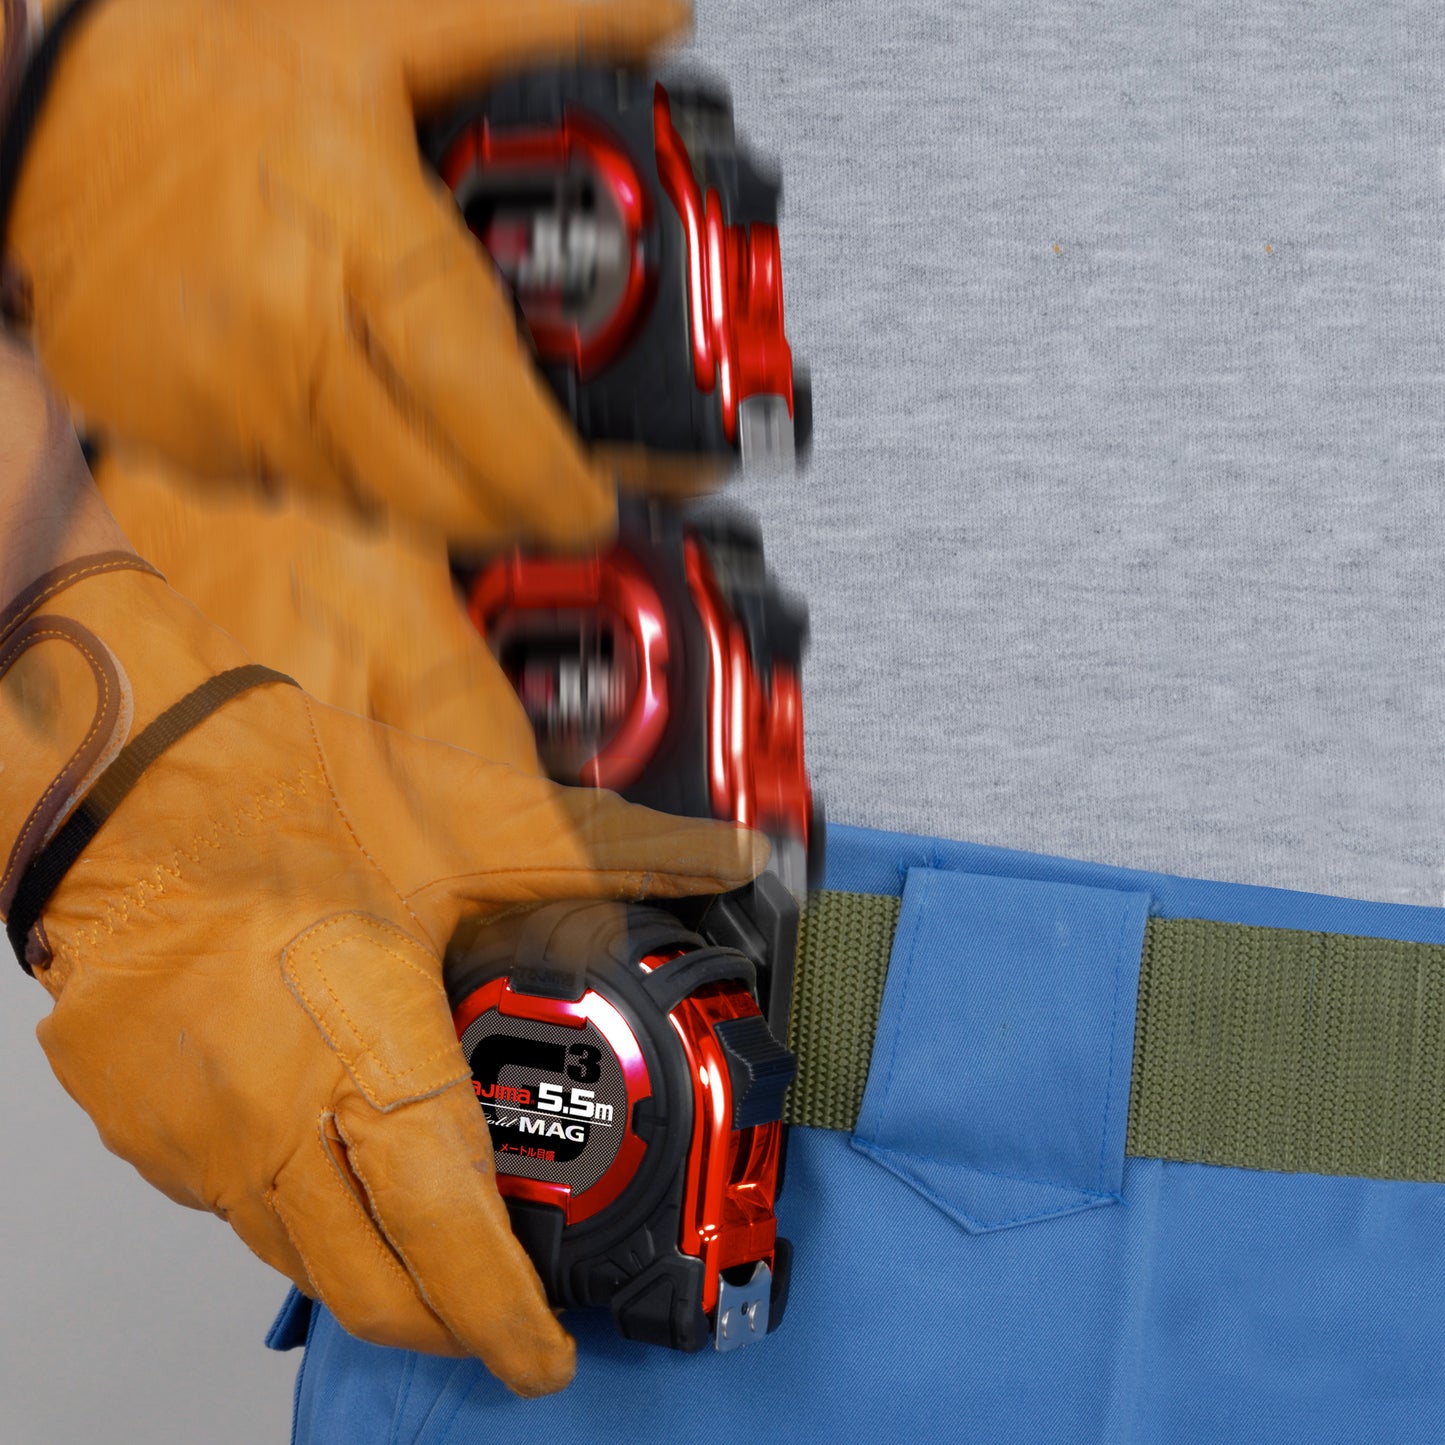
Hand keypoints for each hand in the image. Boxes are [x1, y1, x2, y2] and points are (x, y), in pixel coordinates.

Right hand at [0, 404, 767, 1396]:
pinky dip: (301, 1212)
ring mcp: (196, 1134)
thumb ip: (610, 851)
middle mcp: (272, 1116)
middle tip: (503, 1319)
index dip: (502, 1314)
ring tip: (433, 1251)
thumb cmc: (285, 789)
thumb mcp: (470, 817)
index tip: (543, 1354)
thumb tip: (727, 854)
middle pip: (372, 1282)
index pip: (446, 1228)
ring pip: (297, 1259)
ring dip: (374, 1272)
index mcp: (366, 1046)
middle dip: (449, 1320)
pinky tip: (338, 1169)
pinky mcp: (148, 1130)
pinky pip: (235, 1209)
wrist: (129, 771)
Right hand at [7, 0, 702, 545]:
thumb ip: (526, 22)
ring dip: (417, 481)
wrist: (25, 110)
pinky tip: (318, 391)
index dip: (548, 476)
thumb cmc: (191, 68)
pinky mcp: (176, 440)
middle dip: (505, 505)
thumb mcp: (377, 19)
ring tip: (411, 402)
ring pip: (367, 501)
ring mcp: (226, 403)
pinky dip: (326, 465)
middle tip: (532, 482)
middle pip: (436, 490)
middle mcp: (289, 338)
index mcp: (357, 234)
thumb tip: (655, 18)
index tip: (594, 502)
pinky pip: (286, 491)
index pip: (477, 397)